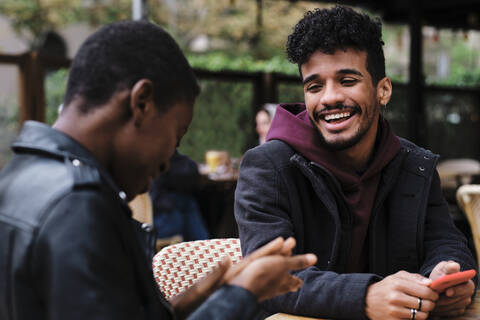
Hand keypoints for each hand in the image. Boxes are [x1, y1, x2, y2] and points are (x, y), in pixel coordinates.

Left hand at [169, 237, 307, 317]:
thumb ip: (216, 274)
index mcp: (231, 271)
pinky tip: (274, 280)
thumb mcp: (204, 287)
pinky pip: (257, 283)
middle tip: (293, 243)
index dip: (269, 249)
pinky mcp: (235, 290)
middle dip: (276, 252)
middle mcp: (235, 273)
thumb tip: (226, 259)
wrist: (184, 308)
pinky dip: (268, 279)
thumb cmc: (193, 299)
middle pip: (260, 260)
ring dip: (275, 264)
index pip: (254, 257)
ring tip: (289, 257)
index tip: (283, 240)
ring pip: (261, 271)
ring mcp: (236, 281)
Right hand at [365, 271, 438, 319]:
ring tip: (419, 307)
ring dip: (424, 312)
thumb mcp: (397, 277)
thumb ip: (414, 277)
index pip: (425, 291)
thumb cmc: (386, 287)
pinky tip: (411, 312)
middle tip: (428, 302)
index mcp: (397, 284)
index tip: (433, 295)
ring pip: (421, 315)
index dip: (433, 294)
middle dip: (431, 304)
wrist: (367, 299)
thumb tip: (430, 283)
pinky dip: (415, 318)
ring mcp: (394, 310)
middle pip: (425, 304)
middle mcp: (395, 297)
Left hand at [429, 261, 474, 317]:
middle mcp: (468, 294)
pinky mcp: (458, 310)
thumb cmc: (443, 274)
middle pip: (458, 300)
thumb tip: (454, 266)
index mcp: (468, 283)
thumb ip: (449, 267)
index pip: (465, 288)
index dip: (457, 290)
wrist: (439, 282)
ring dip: (441, 305)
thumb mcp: (444, 268)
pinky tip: (434, 305)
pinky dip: (441, 310)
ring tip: (431, 301)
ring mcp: (464, 303)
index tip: (447, 291)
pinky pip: (450, 312)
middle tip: (434, 298)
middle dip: (445, 299)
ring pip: (452, 307)